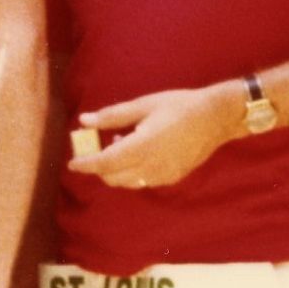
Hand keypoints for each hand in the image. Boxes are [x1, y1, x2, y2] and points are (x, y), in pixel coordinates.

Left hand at [68, 84, 239, 190]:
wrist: (216, 118)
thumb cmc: (179, 106)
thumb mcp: (144, 105)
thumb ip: (112, 116)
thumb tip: (84, 121)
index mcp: (141, 147)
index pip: (104, 164)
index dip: (86, 165)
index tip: (72, 163)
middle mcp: (150, 167)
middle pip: (113, 177)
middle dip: (99, 167)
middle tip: (97, 146)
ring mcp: (163, 176)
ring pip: (127, 182)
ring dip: (116, 169)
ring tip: (121, 142)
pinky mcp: (172, 178)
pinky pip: (143, 181)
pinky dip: (132, 171)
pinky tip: (139, 151)